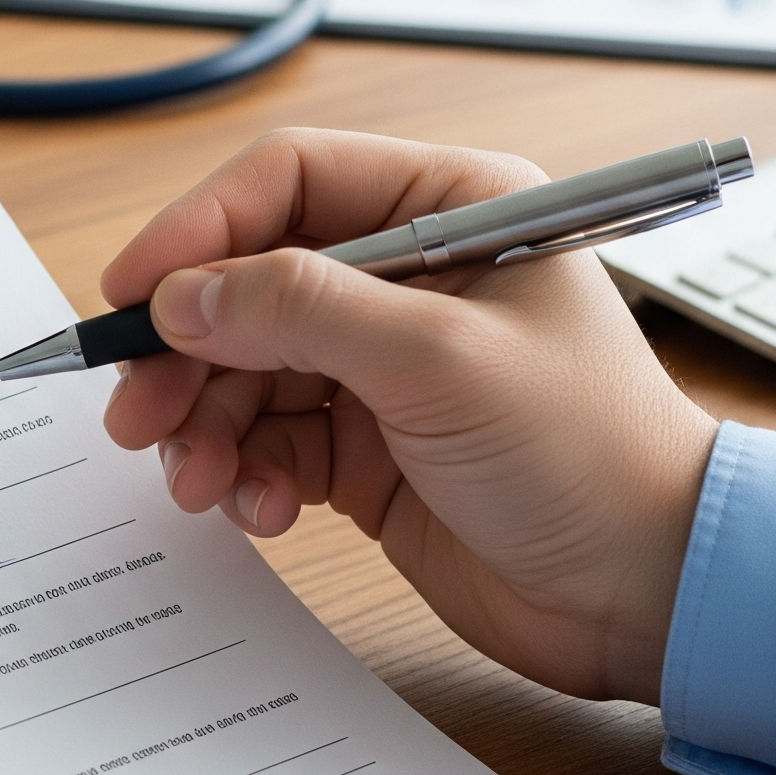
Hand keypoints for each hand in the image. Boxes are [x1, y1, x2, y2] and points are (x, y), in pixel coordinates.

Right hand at [101, 129, 718, 704]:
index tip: (130, 294)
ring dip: (206, 422)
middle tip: (138, 413)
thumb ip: (302, 311)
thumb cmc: (586, 454)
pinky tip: (258, 508)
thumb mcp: (440, 361)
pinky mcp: (368, 448)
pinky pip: (270, 440)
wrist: (645, 591)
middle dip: (187, 349)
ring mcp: (384, 367)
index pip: (289, 183)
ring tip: (197, 479)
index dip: (198, 231)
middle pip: (250, 283)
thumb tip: (183, 295)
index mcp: (449, 212)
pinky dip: (246, 471)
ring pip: (246, 368)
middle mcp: (409, 279)